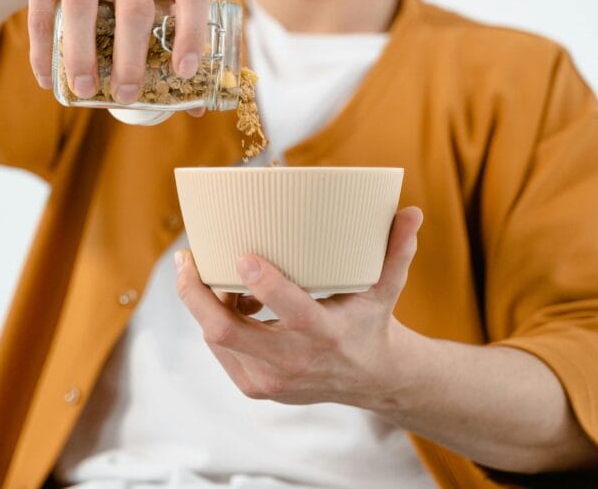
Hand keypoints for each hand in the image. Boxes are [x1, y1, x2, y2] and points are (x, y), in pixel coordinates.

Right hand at [16, 0, 208, 115]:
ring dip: (81, 55)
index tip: (183, 72)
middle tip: (126, 95)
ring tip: (85, 91)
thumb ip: (168, 40)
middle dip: (130, 57)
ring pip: (80, 6)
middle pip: (133, 6)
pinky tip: (48, 80)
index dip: (192, 31)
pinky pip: (41, 10)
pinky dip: (43, 50)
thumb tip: (194, 106)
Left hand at [175, 207, 423, 408]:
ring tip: (207, 272)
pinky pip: (220, 349)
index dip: (261, 283)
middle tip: (185, 258)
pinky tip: (227, 300)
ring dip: (204, 303)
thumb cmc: (371, 324)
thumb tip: (412, 212)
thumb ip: (396, 251)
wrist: (370, 380)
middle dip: (195, 292)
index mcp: (325, 334)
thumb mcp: (385, 289)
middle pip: (224, 330)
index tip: (241, 254)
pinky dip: (216, 322)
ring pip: (216, 338)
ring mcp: (269, 379)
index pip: (290, 310)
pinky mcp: (254, 387)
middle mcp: (293, 361)